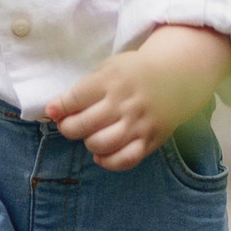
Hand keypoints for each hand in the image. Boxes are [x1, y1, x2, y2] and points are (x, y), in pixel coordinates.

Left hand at [45, 23, 230, 172]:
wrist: (177, 76)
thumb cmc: (133, 73)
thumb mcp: (108, 68)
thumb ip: (82, 89)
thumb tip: (54, 111)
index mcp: (112, 80)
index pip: (75, 99)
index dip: (59, 108)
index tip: (53, 111)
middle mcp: (125, 103)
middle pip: (84, 125)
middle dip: (69, 128)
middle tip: (70, 125)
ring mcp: (139, 123)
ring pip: (102, 144)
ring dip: (88, 143)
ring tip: (90, 135)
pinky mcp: (151, 139)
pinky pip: (126, 159)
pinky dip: (109, 161)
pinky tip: (101, 154)